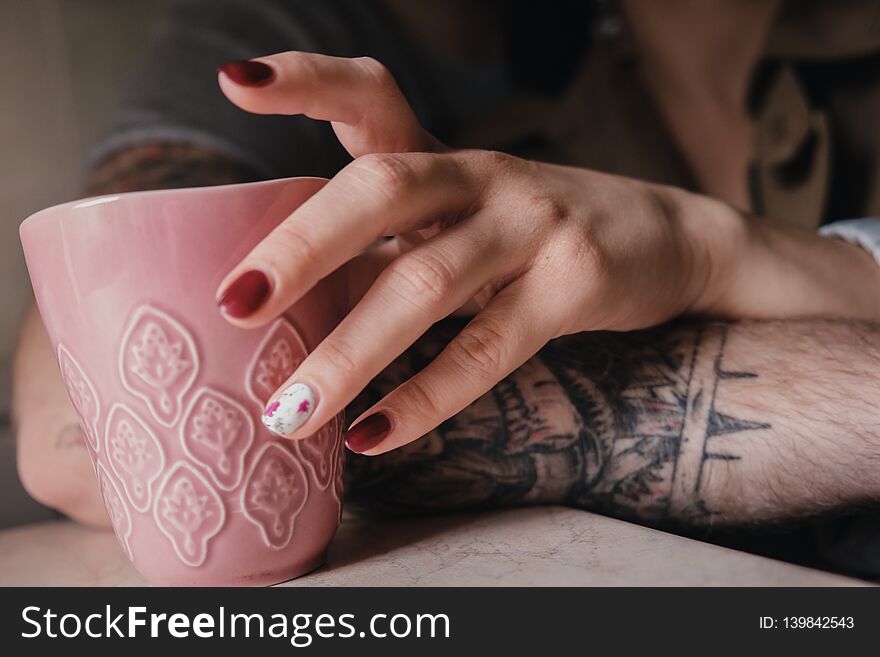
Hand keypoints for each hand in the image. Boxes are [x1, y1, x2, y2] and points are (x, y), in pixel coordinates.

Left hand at [213, 53, 738, 454]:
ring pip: (425, 284)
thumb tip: (286, 298)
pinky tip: (370, 435)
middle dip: (302, 246)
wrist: (668, 239)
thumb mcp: (463, 218)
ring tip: (286, 411)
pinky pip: (486, 349)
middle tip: (232, 305)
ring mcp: (535, 224)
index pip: (372, 94)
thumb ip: (389, 243)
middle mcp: (485, 176)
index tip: (236, 84)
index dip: (307, 81)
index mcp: (445, 156)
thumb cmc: (536, 236)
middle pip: (381, 188)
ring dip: (347, 354)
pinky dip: (423, 397)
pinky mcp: (577, 284)